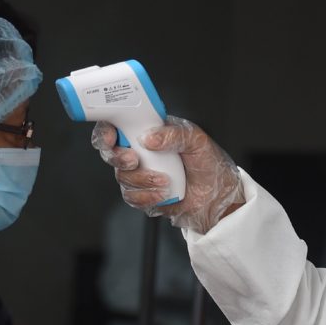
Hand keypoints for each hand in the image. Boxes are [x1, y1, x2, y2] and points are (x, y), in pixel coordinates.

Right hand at [92, 116, 244, 232]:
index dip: (107, 130)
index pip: (119, 126)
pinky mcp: (143, 195)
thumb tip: (149, 137)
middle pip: (112, 153)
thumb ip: (174, 134)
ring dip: (142, 180)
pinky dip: (146, 196)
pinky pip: (132, 197)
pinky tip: (163, 194)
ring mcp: (141, 175)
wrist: (218, 198)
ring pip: (122, 177)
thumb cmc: (210, 164)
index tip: (112, 136)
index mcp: (151, 133)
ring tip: (165, 181)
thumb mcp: (197, 141)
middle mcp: (142, 153)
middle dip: (118, 158)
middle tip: (134, 161)